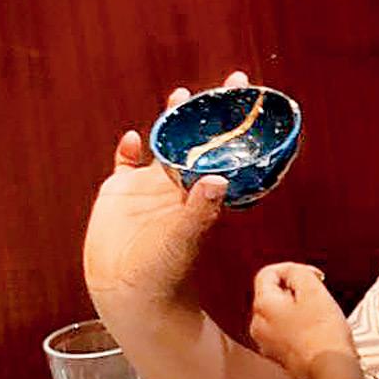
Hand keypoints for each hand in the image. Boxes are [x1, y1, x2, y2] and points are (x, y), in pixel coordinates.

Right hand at [83, 71, 248, 297]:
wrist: (130, 294)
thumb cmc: (166, 273)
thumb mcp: (185, 240)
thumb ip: (199, 211)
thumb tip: (218, 180)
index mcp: (201, 193)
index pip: (226, 154)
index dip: (239, 131)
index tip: (258, 112)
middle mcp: (179, 185)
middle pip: (199, 141)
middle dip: (212, 114)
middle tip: (232, 83)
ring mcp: (149, 187)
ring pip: (164, 145)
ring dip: (172, 122)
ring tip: (182, 97)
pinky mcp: (120, 193)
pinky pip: (124, 163)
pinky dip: (129, 149)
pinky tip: (134, 138)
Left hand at [250, 262, 355, 378]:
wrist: (328, 371)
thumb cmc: (323, 332)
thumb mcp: (314, 291)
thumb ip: (298, 272)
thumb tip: (292, 273)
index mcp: (263, 306)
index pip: (267, 273)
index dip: (292, 268)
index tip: (315, 276)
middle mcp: (257, 325)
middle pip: (273, 294)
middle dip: (296, 291)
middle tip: (319, 297)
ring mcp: (266, 344)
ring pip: (279, 314)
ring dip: (298, 310)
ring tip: (320, 318)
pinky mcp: (278, 357)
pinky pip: (285, 333)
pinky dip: (299, 328)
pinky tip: (316, 334)